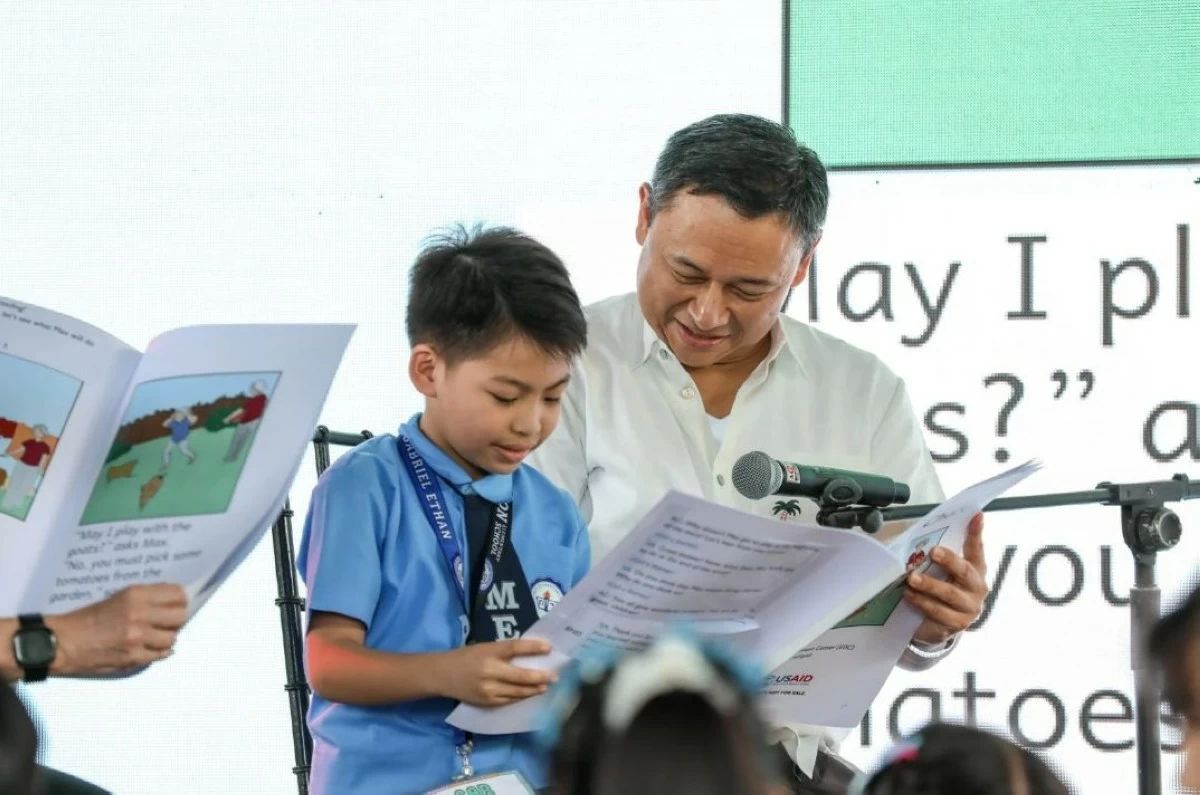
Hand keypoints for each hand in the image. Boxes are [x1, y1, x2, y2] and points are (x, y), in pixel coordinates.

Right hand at [47, 584, 188, 675]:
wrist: (62, 642)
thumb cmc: (86, 618)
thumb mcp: (117, 598)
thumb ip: (144, 599)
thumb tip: (170, 604)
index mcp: (136, 595)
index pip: (176, 593)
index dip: (180, 599)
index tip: (177, 603)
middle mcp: (140, 614)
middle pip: (180, 616)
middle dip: (177, 619)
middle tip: (168, 621)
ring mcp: (138, 638)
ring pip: (172, 637)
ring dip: (166, 637)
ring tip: (156, 636)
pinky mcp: (133, 657)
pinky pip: (160, 654)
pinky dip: (159, 652)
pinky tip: (151, 648)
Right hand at [438, 638, 556, 706]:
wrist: (443, 675)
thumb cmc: (467, 657)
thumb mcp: (485, 647)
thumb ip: (504, 651)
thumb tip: (530, 654)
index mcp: (489, 652)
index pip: (515, 648)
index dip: (533, 648)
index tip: (549, 648)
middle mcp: (490, 671)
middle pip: (520, 675)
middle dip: (540, 676)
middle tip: (555, 676)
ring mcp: (488, 689)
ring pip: (517, 692)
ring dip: (534, 690)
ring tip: (546, 686)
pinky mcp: (487, 702)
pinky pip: (509, 700)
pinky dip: (522, 697)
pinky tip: (531, 694)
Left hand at [905, 514, 987, 645]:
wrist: (936, 626)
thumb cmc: (938, 591)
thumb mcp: (938, 572)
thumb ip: (934, 557)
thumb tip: (913, 536)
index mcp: (974, 569)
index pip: (976, 548)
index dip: (976, 532)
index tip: (976, 515)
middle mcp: (976, 587)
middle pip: (965, 571)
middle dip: (949, 560)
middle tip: (933, 552)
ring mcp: (969, 607)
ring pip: (949, 594)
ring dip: (929, 585)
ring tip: (911, 578)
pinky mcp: (957, 624)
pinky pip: (938, 612)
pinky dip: (921, 602)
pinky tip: (909, 596)